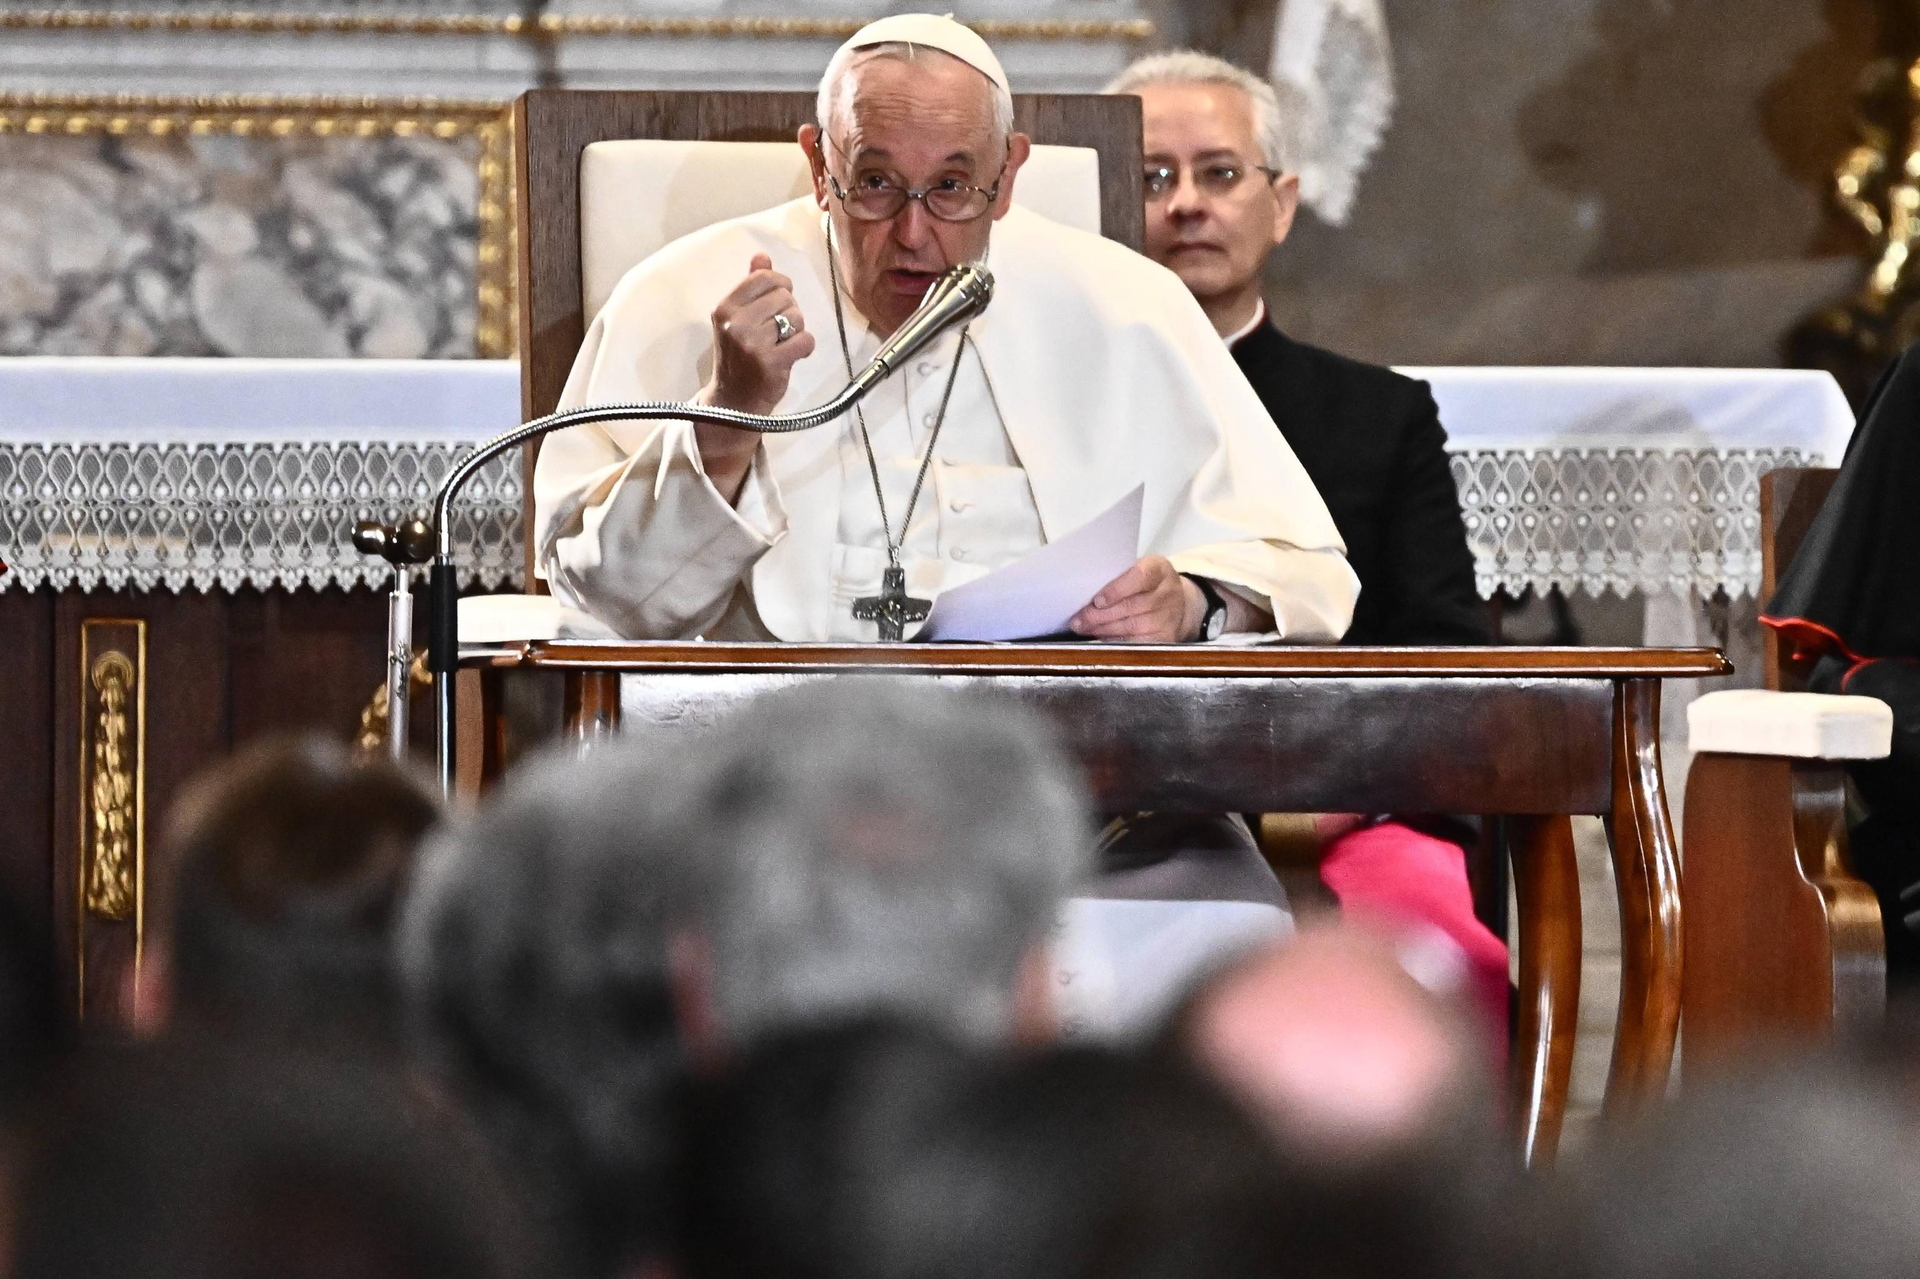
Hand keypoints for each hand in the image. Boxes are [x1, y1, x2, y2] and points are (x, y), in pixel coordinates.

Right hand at [696, 254, 817, 495]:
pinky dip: (805, 348)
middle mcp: (736, 324)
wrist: (733, 405)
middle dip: (789, 312)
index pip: (764, 278)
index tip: (779, 301)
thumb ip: (749, 287)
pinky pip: (805, 340)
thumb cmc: (738, 358)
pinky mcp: (772, 363)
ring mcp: (753, 344)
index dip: (781, 286)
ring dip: (797, 331)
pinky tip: (791, 356)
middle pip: (785, 297)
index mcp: (725, 308)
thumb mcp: (735, 320)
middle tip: (778, 332)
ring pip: (797, 318)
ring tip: (781, 345)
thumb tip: (762, 257)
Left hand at [1069, 556, 1204, 642]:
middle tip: (1078, 620)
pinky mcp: (1167, 638)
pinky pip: (1136, 642)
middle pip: (1131, 606)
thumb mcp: (1137, 570)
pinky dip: (1115, 641)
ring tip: (1083, 628)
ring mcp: (1170, 617)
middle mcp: (1168, 593)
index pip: (1139, 577)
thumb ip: (1116, 576)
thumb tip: (1083, 591)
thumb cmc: (1146, 584)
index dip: (1117, 590)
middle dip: (1100, 615)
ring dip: (1102, 629)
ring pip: (1131, 626)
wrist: (1177, 602)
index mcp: (1159, 569)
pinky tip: (1100, 638)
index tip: (1097, 600)